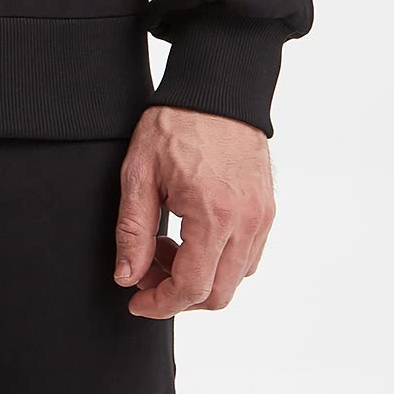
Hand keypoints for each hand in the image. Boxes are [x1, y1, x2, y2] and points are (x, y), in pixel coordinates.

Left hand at [112, 105, 275, 317]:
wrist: (216, 89)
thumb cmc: (175, 122)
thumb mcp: (140, 172)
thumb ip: (133, 230)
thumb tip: (127, 277)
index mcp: (214, 214)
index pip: (192, 288)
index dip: (160, 304)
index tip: (137, 300)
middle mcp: (246, 222)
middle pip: (218, 294)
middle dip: (178, 295)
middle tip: (147, 270)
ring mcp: (261, 217)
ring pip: (235, 279)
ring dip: (199, 278)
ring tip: (167, 244)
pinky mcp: (267, 210)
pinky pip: (247, 256)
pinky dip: (219, 261)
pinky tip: (191, 236)